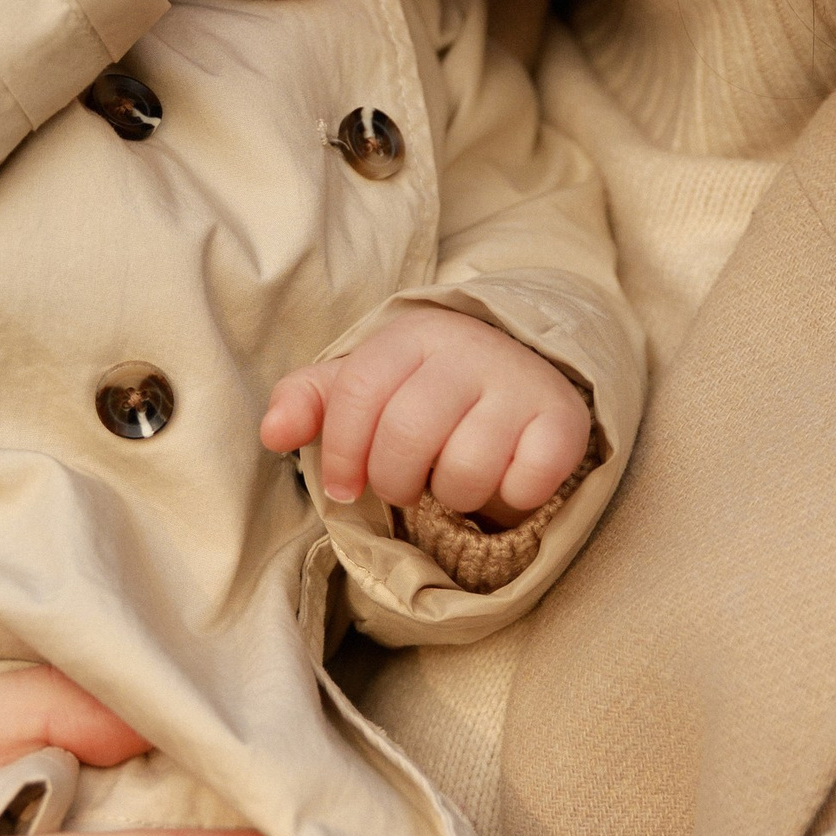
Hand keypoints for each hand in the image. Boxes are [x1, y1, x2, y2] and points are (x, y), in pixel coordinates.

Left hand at [260, 309, 591, 515]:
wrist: (523, 367)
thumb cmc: (427, 387)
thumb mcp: (365, 384)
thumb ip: (310, 401)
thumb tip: (272, 433)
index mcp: (411, 336)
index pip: (359, 394)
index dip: (343, 454)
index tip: (344, 489)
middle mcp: (468, 350)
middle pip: (408, 435)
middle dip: (396, 481)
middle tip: (405, 487)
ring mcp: (519, 383)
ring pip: (466, 470)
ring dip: (454, 497)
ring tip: (455, 481)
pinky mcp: (563, 420)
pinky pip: (525, 484)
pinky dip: (509, 500)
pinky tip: (504, 480)